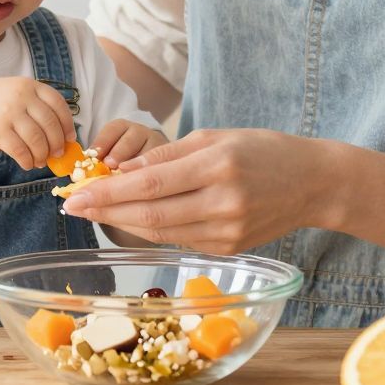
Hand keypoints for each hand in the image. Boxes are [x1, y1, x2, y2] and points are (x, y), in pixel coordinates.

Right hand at [0, 77, 74, 169]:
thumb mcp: (15, 93)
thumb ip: (36, 106)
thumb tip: (62, 136)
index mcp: (29, 86)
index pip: (58, 104)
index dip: (67, 123)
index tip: (70, 138)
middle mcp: (21, 97)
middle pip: (50, 124)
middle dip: (57, 143)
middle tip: (57, 154)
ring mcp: (9, 113)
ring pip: (37, 140)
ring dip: (42, 155)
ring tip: (40, 161)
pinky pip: (21, 151)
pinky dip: (28, 160)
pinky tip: (28, 163)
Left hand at [58, 127, 330, 254]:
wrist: (313, 183)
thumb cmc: (262, 151)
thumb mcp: (215, 137)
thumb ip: (168, 155)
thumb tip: (122, 170)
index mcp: (218, 166)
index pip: (150, 184)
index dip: (108, 192)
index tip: (76, 193)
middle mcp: (223, 202)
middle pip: (150, 213)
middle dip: (105, 210)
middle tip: (72, 206)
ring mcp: (227, 231)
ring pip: (161, 231)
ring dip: (122, 222)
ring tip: (94, 211)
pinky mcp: (228, 248)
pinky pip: (179, 239)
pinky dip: (151, 229)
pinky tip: (131, 218)